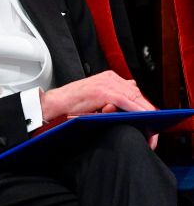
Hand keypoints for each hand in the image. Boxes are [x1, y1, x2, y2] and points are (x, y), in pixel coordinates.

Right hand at [41, 70, 158, 148]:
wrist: (53, 105)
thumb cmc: (71, 104)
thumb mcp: (96, 99)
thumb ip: (113, 95)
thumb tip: (131, 95)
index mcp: (109, 78)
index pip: (134, 92)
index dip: (144, 106)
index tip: (152, 118)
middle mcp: (110, 78)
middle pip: (137, 95)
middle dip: (146, 111)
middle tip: (153, 127)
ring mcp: (106, 83)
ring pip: (134, 97)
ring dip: (144, 112)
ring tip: (151, 126)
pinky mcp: (103, 91)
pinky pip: (126, 101)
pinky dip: (136, 110)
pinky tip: (143, 119)